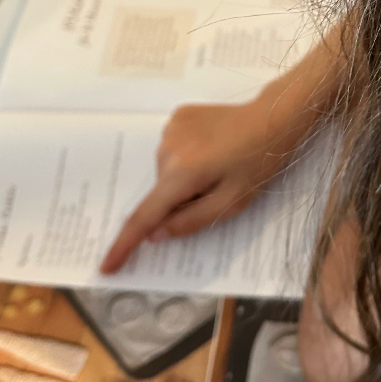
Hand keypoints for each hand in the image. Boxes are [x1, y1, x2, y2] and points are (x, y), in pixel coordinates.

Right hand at [100, 19, 353, 272]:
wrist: (273, 118)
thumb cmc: (259, 162)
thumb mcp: (232, 203)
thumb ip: (191, 221)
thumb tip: (156, 234)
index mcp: (182, 173)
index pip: (145, 216)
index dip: (125, 244)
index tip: (107, 266)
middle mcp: (168, 148)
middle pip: (162, 191)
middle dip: (181, 199)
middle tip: (216, 188)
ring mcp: (171, 127)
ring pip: (168, 170)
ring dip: (185, 176)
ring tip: (220, 164)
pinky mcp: (178, 115)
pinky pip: (174, 148)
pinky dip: (187, 156)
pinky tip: (213, 147)